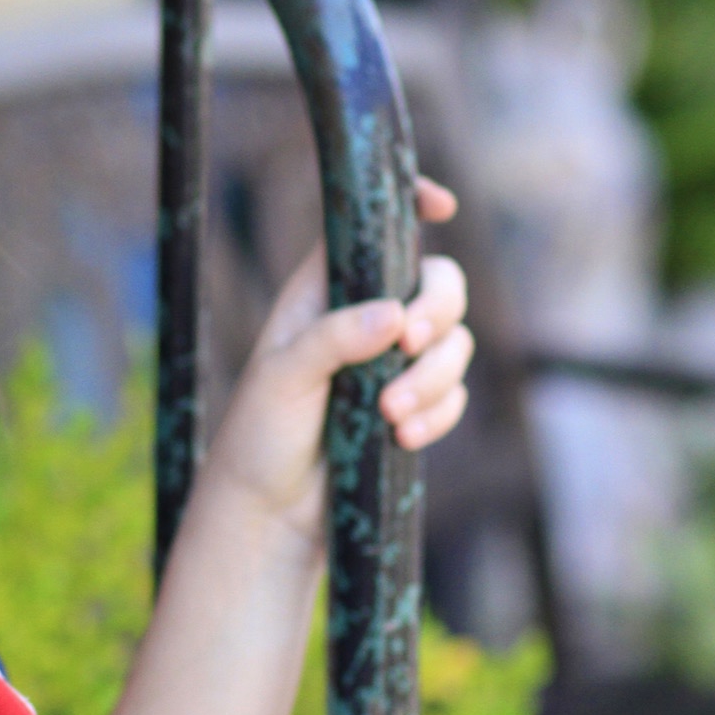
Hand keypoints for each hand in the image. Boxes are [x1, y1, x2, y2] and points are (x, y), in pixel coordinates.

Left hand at [203, 179, 471, 538]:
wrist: (270, 511)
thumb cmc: (260, 433)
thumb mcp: (282, 377)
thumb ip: (333, 339)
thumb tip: (394, 315)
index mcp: (324, 291)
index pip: (372, 229)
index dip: (409, 203)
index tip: (442, 206)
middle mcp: (364, 318)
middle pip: (438, 281)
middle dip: (439, 308)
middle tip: (411, 343)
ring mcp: (394, 363)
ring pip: (455, 342)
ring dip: (435, 376)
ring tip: (390, 414)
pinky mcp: (413, 406)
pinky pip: (454, 394)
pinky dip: (439, 412)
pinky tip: (402, 437)